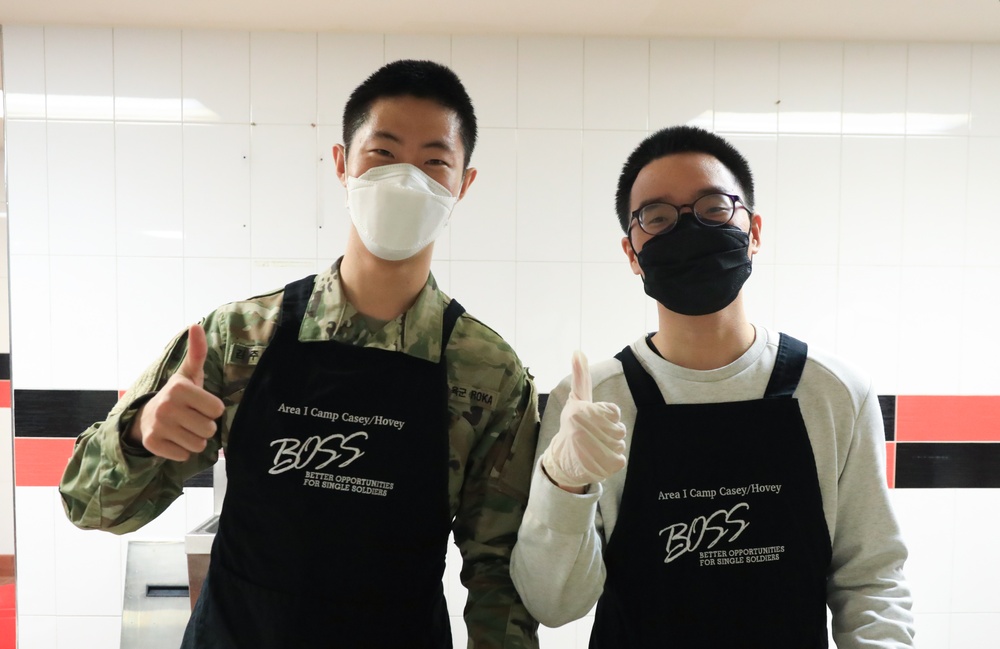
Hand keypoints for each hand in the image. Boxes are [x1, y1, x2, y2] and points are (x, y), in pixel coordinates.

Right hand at [128, 324, 225, 461]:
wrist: (146, 416)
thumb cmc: (178, 395)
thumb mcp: (189, 374)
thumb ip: (197, 353)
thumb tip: (196, 325)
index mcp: (180, 387)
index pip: (217, 410)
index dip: (212, 409)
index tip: (199, 405)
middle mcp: (167, 406)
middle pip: (209, 429)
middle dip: (204, 426)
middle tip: (191, 418)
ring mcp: (157, 426)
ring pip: (198, 445)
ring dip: (194, 440)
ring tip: (183, 429)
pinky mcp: (152, 444)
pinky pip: (183, 456)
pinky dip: (181, 451)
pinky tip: (173, 439)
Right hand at [540, 351, 626, 489]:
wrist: (563, 460)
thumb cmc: (572, 426)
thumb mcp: (575, 400)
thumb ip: (580, 376)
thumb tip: (578, 351)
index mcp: (580, 412)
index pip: (614, 412)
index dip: (607, 417)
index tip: (592, 421)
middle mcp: (584, 431)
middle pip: (619, 429)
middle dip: (610, 432)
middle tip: (593, 436)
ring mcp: (592, 451)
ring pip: (620, 444)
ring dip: (611, 447)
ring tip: (594, 448)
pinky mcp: (599, 468)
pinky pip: (620, 460)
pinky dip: (612, 461)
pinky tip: (598, 459)